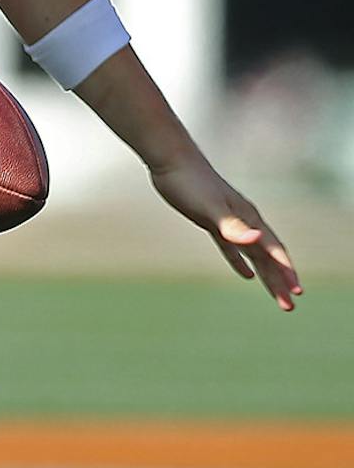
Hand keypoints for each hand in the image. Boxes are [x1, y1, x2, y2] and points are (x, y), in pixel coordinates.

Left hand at [149, 150, 301, 310]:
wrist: (171, 160)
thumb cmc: (190, 183)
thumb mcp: (210, 208)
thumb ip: (233, 226)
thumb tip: (257, 240)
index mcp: (249, 219)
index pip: (274, 251)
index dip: (286, 272)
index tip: (296, 293)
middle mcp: (245, 221)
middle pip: (268, 257)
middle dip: (280, 282)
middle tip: (288, 307)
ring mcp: (230, 221)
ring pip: (254, 255)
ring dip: (266, 275)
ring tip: (276, 296)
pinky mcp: (212, 222)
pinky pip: (232, 248)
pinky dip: (240, 261)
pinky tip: (244, 274)